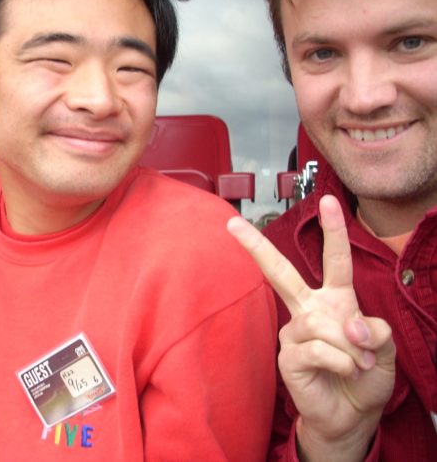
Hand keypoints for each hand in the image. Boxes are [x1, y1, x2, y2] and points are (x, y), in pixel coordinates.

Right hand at [227, 195, 395, 461]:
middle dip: (257, 247)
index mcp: (334, 301)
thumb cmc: (364, 377)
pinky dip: (340, 362)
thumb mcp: (384, 349)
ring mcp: (294, 332)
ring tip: (358, 364)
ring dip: (349, 346)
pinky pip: (316, 349)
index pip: (335, 261)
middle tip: (233, 224)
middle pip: (281, 273)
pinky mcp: (287, 355)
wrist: (351, 416)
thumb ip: (375, 330)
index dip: (333, 230)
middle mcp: (309, 310)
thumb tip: (351, 326)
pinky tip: (342, 372)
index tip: (329, 200)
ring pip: (320, 323)